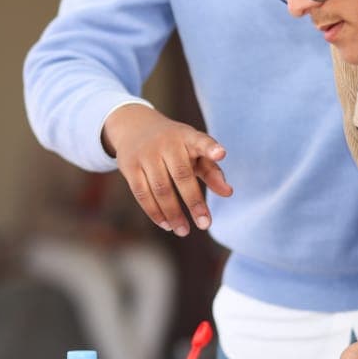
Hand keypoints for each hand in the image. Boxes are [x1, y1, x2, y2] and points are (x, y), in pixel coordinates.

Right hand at [102, 104, 231, 236]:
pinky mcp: (129, 166)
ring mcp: (146, 154)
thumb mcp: (194, 152)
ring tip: (183, 231)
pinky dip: (154, 212)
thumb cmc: (174, 146)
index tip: (221, 154)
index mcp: (187, 137)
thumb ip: (212, 171)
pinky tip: (166, 225)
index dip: (210, 148)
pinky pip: (142, 193)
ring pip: (161, 188)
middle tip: (205, 224)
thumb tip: (228, 193)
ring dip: (173, 213)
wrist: (134, 127)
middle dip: (194, 202)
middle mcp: (166, 143)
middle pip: (182, 175)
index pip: (201, 141)